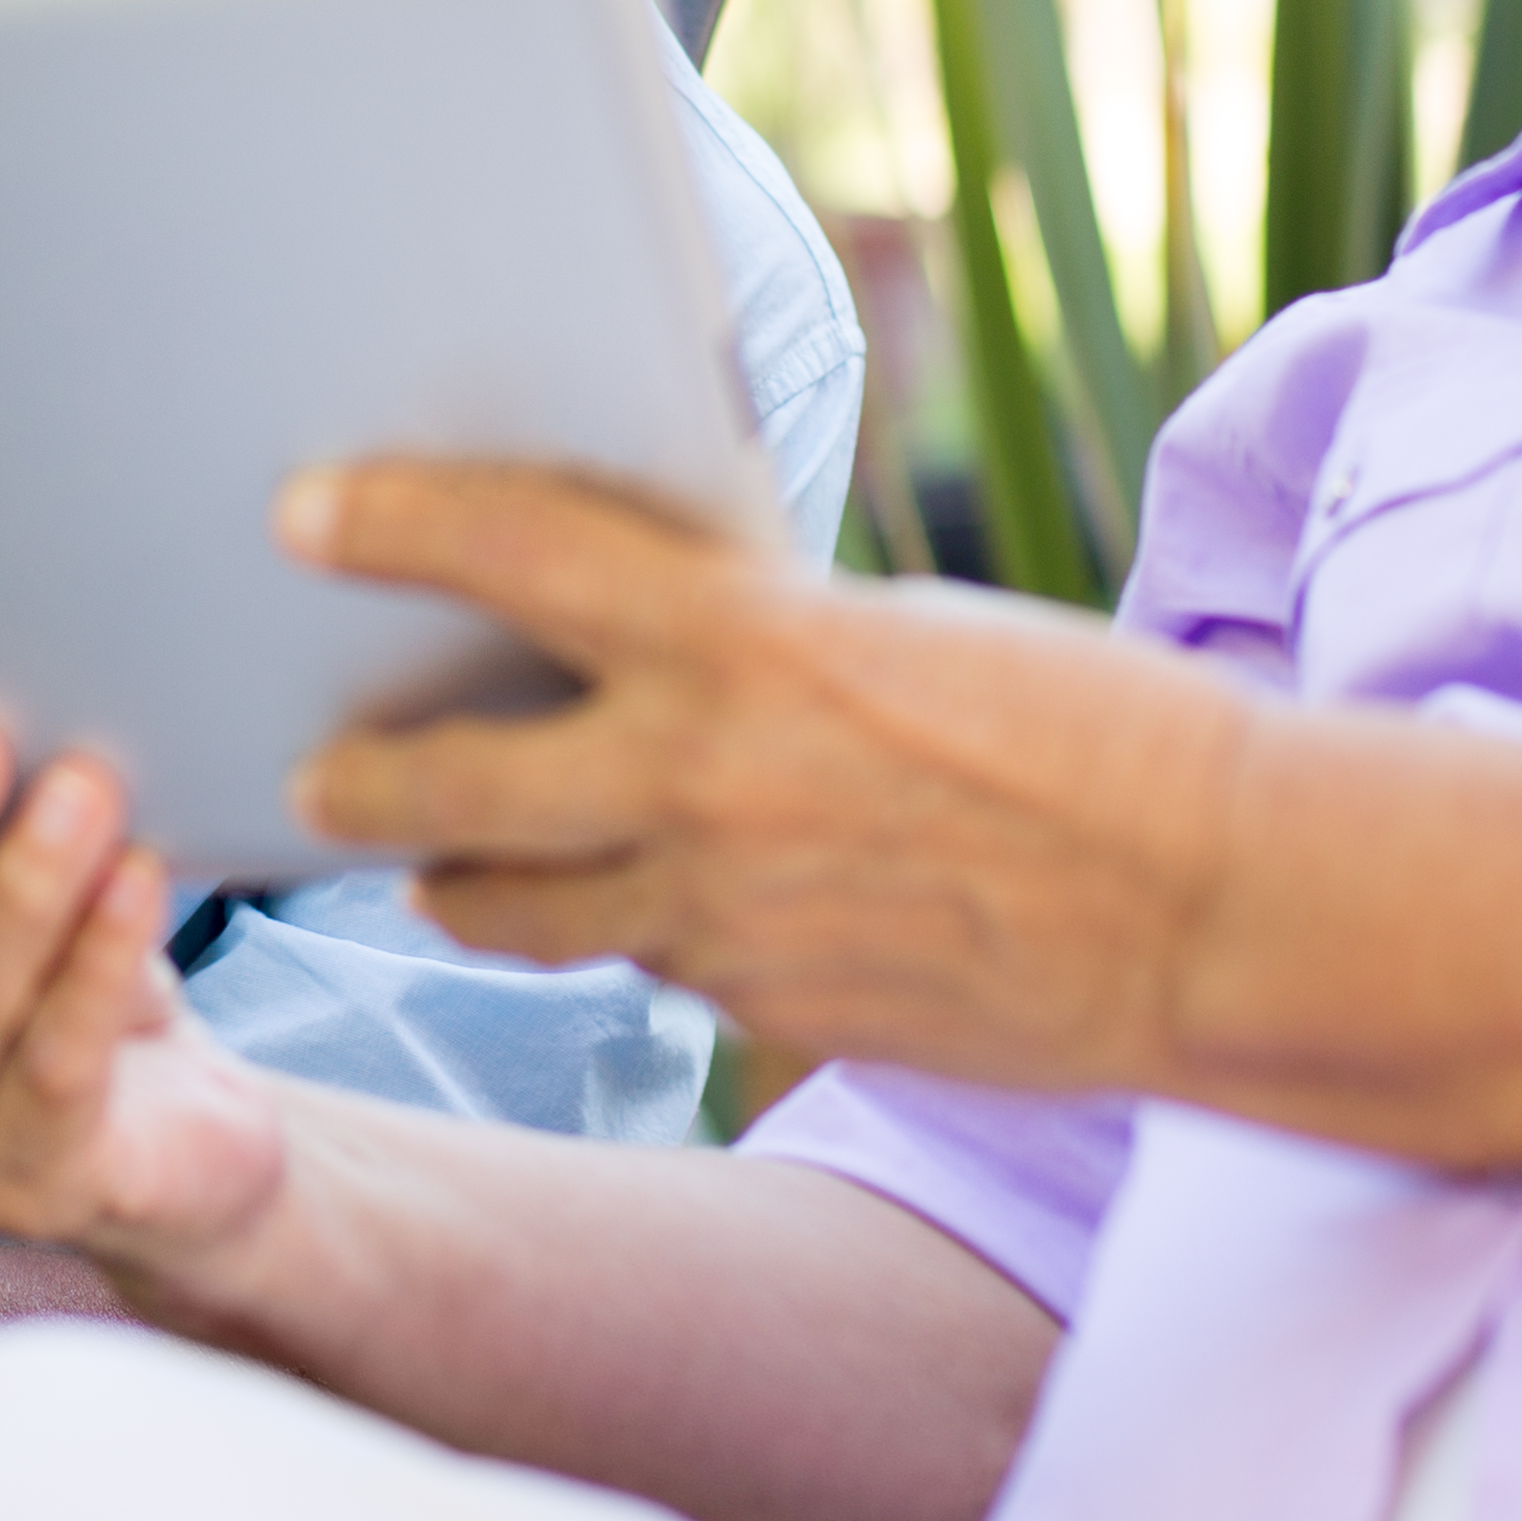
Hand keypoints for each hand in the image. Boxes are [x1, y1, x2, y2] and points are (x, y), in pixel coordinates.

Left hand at [281, 461, 1258, 1097]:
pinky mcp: (769, 1011)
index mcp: (748, 640)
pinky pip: (657, 966)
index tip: (304, 509)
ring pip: (521, 913)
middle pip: (449, 793)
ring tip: (433, 868)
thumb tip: (655, 644)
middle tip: (308, 776)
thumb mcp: (897, 634)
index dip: (392, 523)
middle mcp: (708, 781)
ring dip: (464, 887)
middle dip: (357, 787)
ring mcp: (728, 916)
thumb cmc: (1090, 730)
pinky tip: (662, 913)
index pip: (514, 554)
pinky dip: (640, 934)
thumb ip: (756, 643)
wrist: (1217, 904)